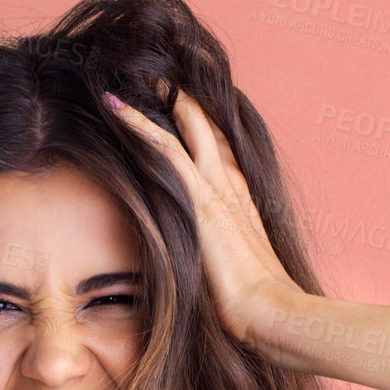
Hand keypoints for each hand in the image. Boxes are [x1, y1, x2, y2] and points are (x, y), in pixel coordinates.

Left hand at [102, 87, 302, 354]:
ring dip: (162, 100)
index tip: (182, 111)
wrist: (272, 312)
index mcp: (244, 202)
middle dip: (186, 101)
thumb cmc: (260, 309)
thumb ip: (224, 267)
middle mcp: (233, 185)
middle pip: (211, 128)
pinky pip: (164, 146)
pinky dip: (139, 123)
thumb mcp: (240, 279)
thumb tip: (208, 279)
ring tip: (136, 77)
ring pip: (189, 125)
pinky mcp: (200, 197)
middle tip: (160, 79)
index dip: (204, 128)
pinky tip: (116, 105)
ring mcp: (218, 187)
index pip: (223, 152)